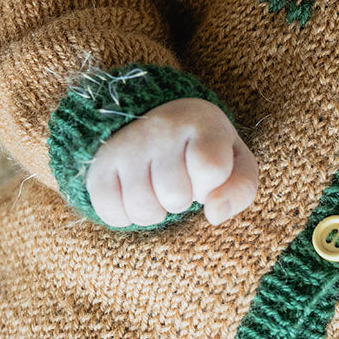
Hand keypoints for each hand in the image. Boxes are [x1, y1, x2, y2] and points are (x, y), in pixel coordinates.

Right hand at [84, 97, 257, 228]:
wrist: (156, 126)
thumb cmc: (204, 151)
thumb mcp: (235, 163)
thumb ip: (240, 189)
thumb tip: (214, 215)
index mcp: (201, 122)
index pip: (211, 169)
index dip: (210, 185)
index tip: (206, 175)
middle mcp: (160, 128)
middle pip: (175, 195)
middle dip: (183, 199)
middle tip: (180, 181)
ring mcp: (125, 146)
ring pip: (143, 209)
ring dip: (156, 211)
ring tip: (159, 190)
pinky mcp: (99, 166)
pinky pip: (112, 214)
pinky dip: (126, 216)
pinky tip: (135, 195)